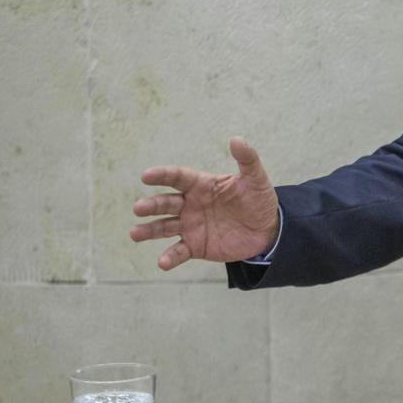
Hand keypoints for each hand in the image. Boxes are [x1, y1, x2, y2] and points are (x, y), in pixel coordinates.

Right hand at [130, 137, 279, 270]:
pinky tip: (162, 263)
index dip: (162, 175)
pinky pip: (179, 252)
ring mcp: (190, 226)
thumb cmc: (259, 200)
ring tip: (135, 233)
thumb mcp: (256, 179)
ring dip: (149, 230)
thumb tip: (237, 139)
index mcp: (201, 185)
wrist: (267, 230)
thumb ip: (247, 159)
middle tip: (138, 208)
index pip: (178, 178)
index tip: (146, 176)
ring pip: (164, 227)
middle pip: (166, 203)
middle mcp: (190, 205)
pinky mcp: (196, 246)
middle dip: (151, 205)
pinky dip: (170, 257)